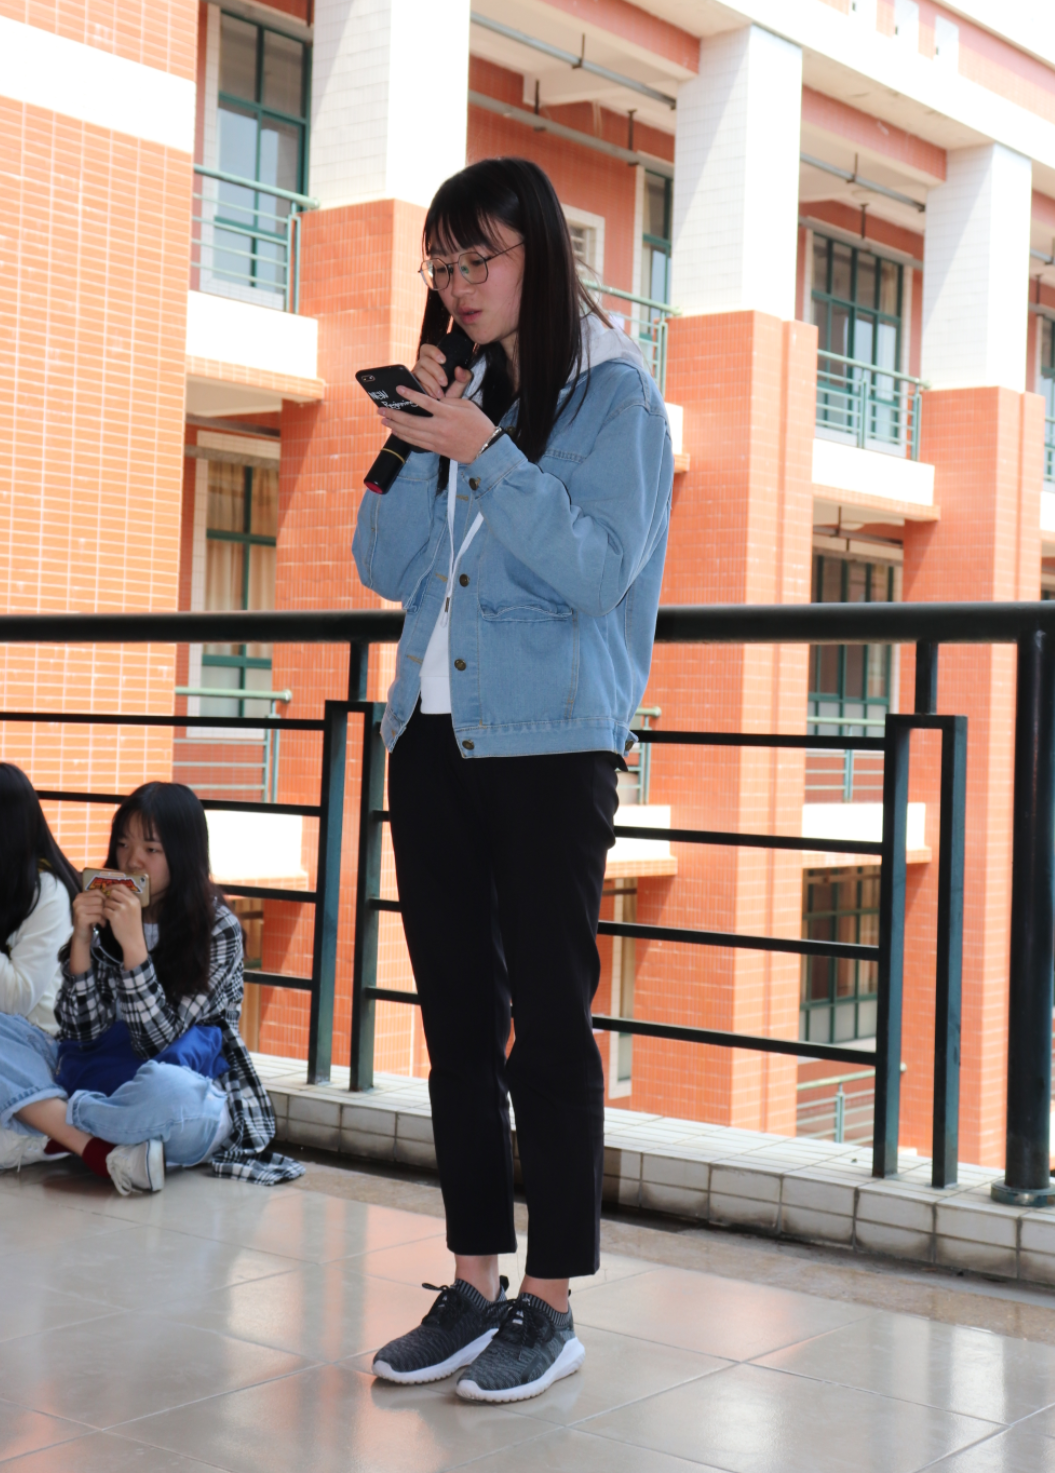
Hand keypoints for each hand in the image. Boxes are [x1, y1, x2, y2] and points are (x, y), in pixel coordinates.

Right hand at [72, 890, 104, 940]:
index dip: (105, 898)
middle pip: (100, 900)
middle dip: (105, 907)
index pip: (97, 891)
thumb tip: (113, 893)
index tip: (107, 905)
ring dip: (105, 915)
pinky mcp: (81, 918)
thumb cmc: (90, 919)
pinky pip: (98, 916)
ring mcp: (79, 910)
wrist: (82, 935)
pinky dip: (102, 921)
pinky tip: (102, 924)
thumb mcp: (93, 907)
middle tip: (106, 914)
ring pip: (100, 908)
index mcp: (80, 896)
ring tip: (104, 919)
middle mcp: (78, 901)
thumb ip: (99, 899)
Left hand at [101, 887, 147, 969]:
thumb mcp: (135, 910)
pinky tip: (108, 918)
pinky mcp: (115, 917)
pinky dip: (104, 914)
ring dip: (106, 907)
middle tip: (107, 903)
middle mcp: (129, 903)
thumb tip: (113, 892)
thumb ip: (127, 900)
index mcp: (135, 900)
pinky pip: (105, 910)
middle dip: (108, 897)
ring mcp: (122, 909)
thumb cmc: (133, 925)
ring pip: (107, 902)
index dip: (112, 886)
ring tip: (109, 913)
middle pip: (113, 892)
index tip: (107, 890)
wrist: (133, 939)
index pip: (121, 886)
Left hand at [378, 383, 495, 463]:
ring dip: (395, 426)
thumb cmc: (478, 424)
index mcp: (448, 413)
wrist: (486, 448)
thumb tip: (432, 399)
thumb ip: (448, 400)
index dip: (411, 395)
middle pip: (412, 421)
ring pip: (411, 433)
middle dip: (394, 415)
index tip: (398, 389)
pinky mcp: (437, 449)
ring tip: (384, 420)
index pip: (426, 402)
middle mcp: (440, 427)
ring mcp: (437, 440)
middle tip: (381, 409)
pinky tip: (396, 432)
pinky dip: (404, 436)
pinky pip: (416, 442)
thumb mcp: (466, 405)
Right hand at [411, 343, 472, 401]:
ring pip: (420, 372)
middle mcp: (422, 365)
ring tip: (440, 393)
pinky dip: (425, 389)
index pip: (427, 349)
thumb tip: (459, 369)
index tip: (444, 360)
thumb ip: (464, 377)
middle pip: (424, 361)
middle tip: (445, 383)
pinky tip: (433, 395)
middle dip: (436, 371)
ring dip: (431, 383)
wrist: (442, 408)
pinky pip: (416, 383)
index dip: (434, 352)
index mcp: (432, 359)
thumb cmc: (450, 393)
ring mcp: (416, 374)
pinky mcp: (412, 384)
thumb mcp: (460, 385)